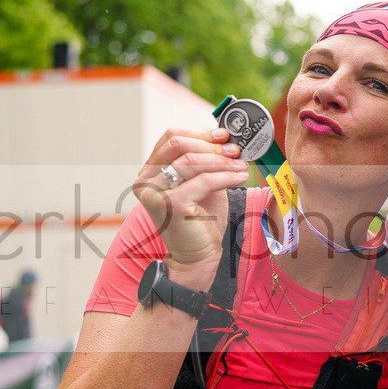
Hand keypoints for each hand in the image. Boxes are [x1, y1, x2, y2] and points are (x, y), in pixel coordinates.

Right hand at [134, 127, 248, 284]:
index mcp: (150, 171)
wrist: (197, 256)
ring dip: (222, 160)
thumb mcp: (202, 183)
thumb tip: (226, 138)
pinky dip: (225, 176)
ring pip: (190, 160)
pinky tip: (240, 177)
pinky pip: (203, 181)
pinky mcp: (171, 205)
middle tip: (236, 149)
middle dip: (212, 145)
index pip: (171, 137)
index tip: (224, 135)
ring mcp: (155, 193)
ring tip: (241, 164)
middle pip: (179, 144)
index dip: (200, 132)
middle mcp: (146, 180)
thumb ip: (206, 161)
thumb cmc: (200, 219)